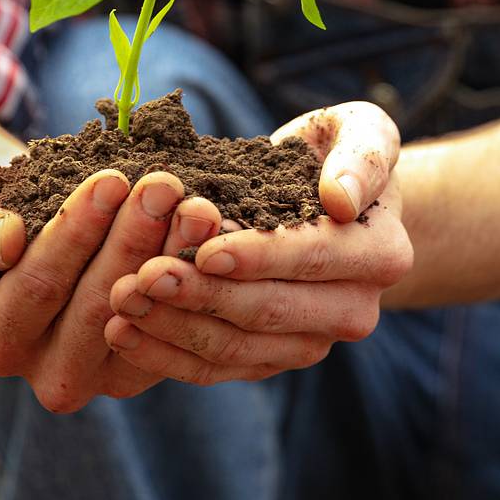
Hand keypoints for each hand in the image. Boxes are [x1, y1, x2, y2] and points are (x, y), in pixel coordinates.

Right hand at [0, 168, 222, 410]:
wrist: (36, 240)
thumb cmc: (1, 217)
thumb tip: (5, 240)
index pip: (40, 285)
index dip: (76, 233)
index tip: (110, 181)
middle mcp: (50, 376)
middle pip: (98, 306)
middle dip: (134, 240)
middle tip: (164, 186)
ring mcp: (105, 380)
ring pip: (147, 318)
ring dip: (175, 258)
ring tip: (197, 206)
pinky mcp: (149, 369)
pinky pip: (180, 329)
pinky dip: (197, 280)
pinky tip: (215, 235)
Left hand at [104, 102, 410, 384]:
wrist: (333, 204)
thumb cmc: (337, 155)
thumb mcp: (363, 132)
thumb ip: (363, 157)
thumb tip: (340, 198)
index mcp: (379, 255)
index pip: (311, 258)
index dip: (256, 256)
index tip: (203, 249)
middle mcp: (353, 311)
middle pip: (267, 311)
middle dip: (200, 296)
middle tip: (141, 277)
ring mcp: (310, 342)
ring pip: (236, 347)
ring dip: (172, 327)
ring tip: (119, 300)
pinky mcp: (270, 359)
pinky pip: (215, 368)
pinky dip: (165, 354)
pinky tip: (121, 331)